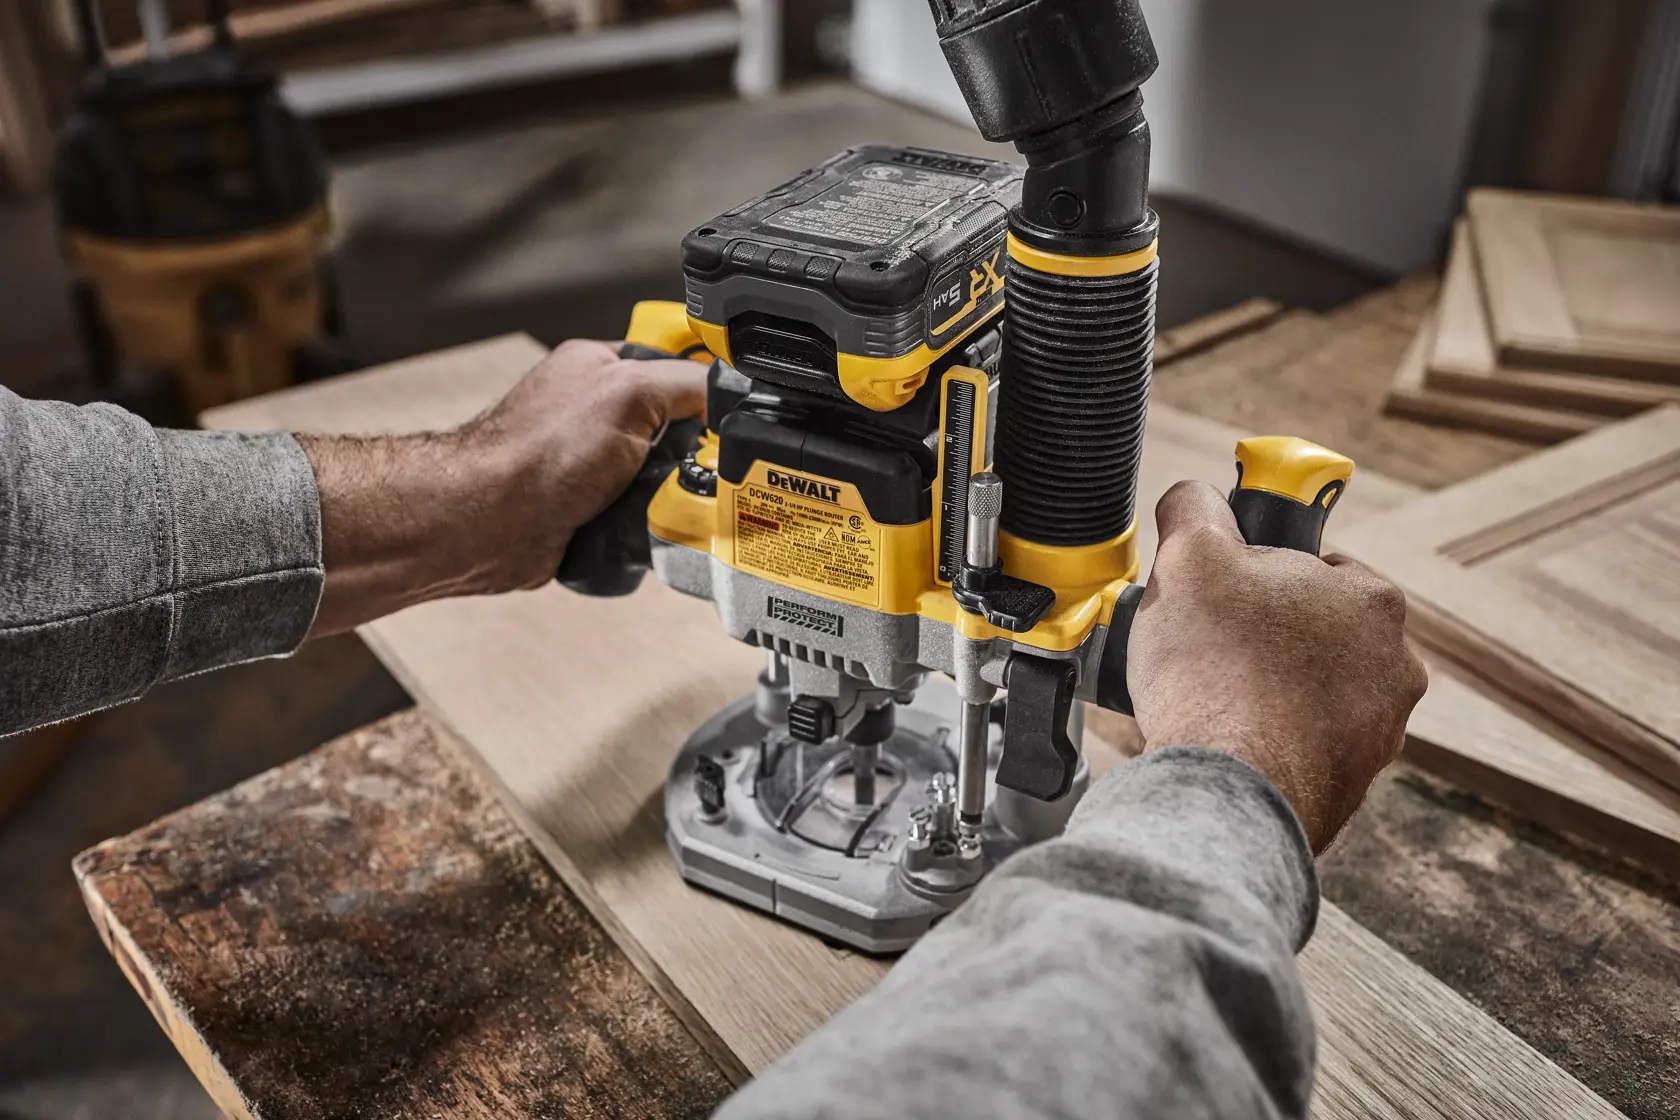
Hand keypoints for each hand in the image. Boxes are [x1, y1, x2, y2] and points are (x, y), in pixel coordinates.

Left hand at [302, 339, 705, 635]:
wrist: (491, 524)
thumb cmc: (537, 452)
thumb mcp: (629, 393)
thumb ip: (688, 383)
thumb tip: (734, 390)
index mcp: (599, 366)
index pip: (674, 365)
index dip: (704, 390)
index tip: (728, 414)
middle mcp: (594, 413)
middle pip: (677, 428)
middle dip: (692, 452)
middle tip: (703, 465)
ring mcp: (591, 463)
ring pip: (663, 477)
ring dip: (672, 494)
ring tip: (671, 500)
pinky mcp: (590, 509)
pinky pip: (643, 515)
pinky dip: (651, 525)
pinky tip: (648, 525)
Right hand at [1125, 481, 1427, 852]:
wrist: (1229, 785)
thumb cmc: (1215, 667)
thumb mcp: (1189, 556)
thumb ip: (1196, 510)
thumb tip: (1195, 499)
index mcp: (1373, 600)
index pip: (1317, 567)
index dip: (1258, 576)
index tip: (1223, 595)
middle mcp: (1396, 666)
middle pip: (1316, 633)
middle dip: (1267, 637)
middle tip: (1210, 648)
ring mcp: (1380, 732)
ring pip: (1312, 693)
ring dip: (1269, 692)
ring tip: (1214, 701)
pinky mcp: (1353, 784)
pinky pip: (1305, 747)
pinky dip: (1271, 742)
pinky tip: (1229, 742)